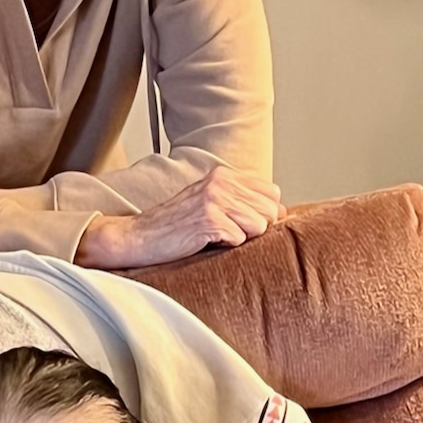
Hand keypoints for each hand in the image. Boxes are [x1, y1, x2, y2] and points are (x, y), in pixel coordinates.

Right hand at [75, 167, 283, 270]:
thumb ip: (243, 203)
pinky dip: (226, 247)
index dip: (265, 214)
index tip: (245, 225)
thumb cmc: (175, 226)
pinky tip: (205, 242)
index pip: (272, 193)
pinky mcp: (208, 219)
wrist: (139, 237)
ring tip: (216, 237)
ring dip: (241, 239)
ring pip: (259, 225)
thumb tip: (283, 213)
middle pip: (270, 211)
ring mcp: (215, 199)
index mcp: (224, 175)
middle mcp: (221, 182)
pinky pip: (239, 239)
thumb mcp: (211, 204)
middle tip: (228, 234)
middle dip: (256, 229)